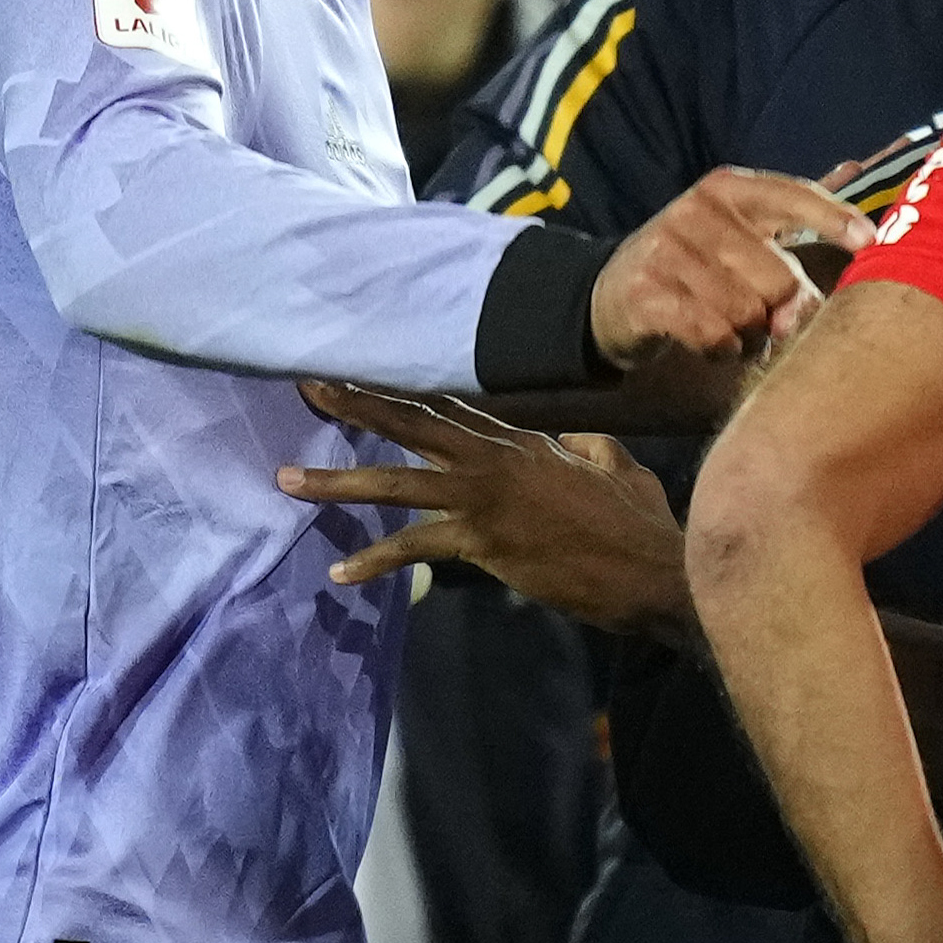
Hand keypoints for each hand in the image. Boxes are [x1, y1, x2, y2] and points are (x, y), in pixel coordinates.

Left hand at [285, 382, 689, 634]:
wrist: (653, 572)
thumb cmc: (640, 525)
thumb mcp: (617, 470)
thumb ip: (590, 448)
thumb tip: (579, 439)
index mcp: (524, 442)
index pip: (452, 406)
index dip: (403, 388)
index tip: (360, 370)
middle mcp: (497, 459)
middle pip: (414, 424)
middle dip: (356, 405)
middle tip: (305, 387)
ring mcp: (488, 498)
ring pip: (399, 482)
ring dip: (339, 482)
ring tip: (288, 482)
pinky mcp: (485, 540)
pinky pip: (416, 547)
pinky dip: (376, 560)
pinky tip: (341, 571)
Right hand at [590, 168, 870, 368]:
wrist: (610, 295)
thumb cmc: (695, 266)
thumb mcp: (738, 231)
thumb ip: (795, 221)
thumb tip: (860, 183)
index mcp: (727, 189)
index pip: (792, 195)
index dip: (834, 219)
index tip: (870, 242)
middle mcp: (697, 211)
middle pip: (780, 278)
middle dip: (781, 310)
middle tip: (763, 318)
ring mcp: (668, 251)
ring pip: (749, 313)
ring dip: (749, 335)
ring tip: (732, 329)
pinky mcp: (648, 295)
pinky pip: (714, 334)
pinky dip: (721, 349)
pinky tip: (711, 344)